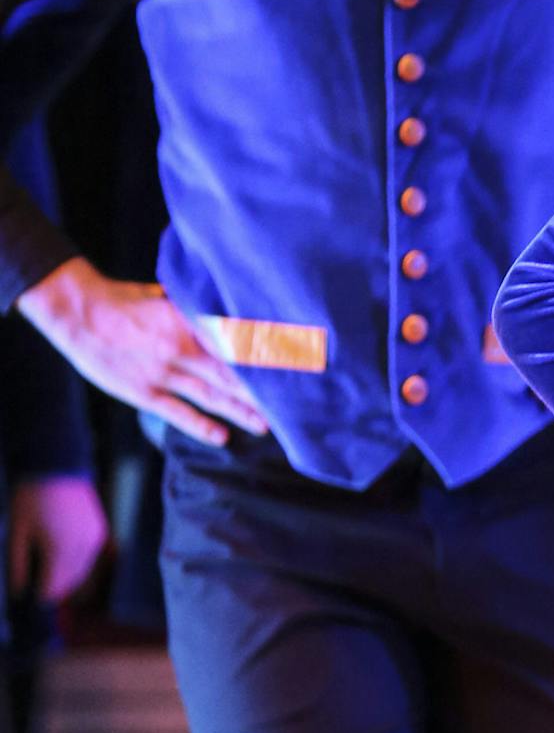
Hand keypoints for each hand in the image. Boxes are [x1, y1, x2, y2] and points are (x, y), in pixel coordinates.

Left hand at [8, 475, 107, 603]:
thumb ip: (18, 565)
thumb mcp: (16, 533)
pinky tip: (62, 557)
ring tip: (46, 571)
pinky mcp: (99, 532)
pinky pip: (90, 559)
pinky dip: (77, 564)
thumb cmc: (31, 499)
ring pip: (81, 574)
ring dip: (65, 579)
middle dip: (52, 590)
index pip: (51, 591)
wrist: (57, 467)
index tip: (27, 597)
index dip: (38, 598)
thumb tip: (19, 592)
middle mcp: (82, 548)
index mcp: (59, 551)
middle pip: (68, 585)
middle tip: (34, 585)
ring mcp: (94, 540)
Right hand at [16, 257, 268, 446]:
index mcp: (192, 323)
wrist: (81, 314)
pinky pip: (176, 412)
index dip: (266, 357)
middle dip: (262, 392)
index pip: (238, 343)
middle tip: (291, 405)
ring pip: (211, 395)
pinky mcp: (142, 392)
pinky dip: (200, 426)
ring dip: (240, 411)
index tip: (292, 366)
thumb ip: (197, 306)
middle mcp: (182, 349)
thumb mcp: (169, 295)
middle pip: (231, 374)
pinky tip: (222, 437)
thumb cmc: (126, 301)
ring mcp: (163, 373)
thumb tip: (228, 305)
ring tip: (267, 426)